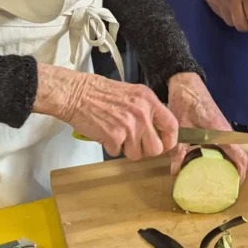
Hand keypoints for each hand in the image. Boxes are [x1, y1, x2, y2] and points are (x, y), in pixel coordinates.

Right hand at [33, 64, 177, 160]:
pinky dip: (110, 146)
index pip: (172, 125)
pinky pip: (117, 153)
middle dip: (144, 149)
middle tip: (132, 141)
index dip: (170, 140)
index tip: (164, 144)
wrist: (76, 93)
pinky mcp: (114, 136)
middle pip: (156, 148)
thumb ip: (146, 109)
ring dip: (125, 148)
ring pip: (136, 154)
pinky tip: (104, 132)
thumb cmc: (99, 93)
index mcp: (149, 100)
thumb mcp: (131, 94)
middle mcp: (142, 113)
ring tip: (115, 132)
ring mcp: (129, 126)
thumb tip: (156, 130)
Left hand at [166, 72, 247, 179]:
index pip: (239, 155)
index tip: (236, 185)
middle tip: (221, 187)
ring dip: (225, 164)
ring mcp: (222, 130)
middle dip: (232, 173)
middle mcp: (225, 132)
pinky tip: (204, 164)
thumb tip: (176, 171)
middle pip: (236, 156)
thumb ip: (179, 150)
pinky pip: (222, 146)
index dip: (241, 172)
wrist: (187, 83)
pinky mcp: (216, 128)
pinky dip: (218, 156)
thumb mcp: (180, 127)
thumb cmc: (186, 101)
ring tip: (213, 179)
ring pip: (229, 151)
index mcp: (220, 132)